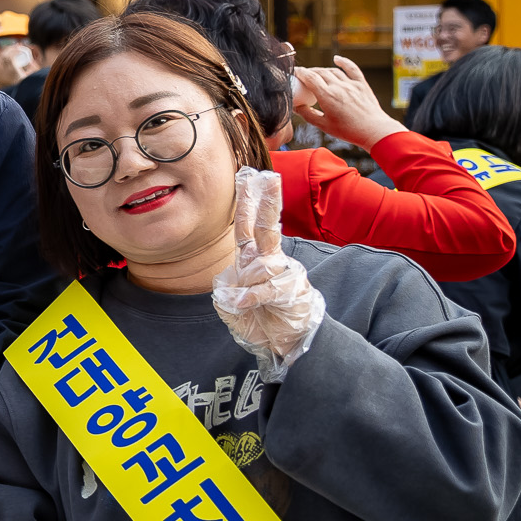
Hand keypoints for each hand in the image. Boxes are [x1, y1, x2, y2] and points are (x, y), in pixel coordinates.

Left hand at [211, 167, 324, 370]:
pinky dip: (251, 298)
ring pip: (260, 266)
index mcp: (254, 261)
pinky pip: (267, 289)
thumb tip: (230, 288)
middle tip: (270, 175)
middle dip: (268, 202)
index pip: (248, 227)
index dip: (247, 202)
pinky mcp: (293, 291)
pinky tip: (243, 305)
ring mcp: (285, 275)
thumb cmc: (261, 320)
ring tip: (243, 303)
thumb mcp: (232, 307)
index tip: (248, 176)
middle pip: (267, 228)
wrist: (287, 344)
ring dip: (247, 285)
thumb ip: (227, 293)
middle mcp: (271, 262)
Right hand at [293, 54, 403, 147]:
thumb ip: (308, 114)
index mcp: (327, 96)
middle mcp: (339, 87)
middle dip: (310, 72)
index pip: (310, 77)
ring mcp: (351, 84)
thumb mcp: (324, 126)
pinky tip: (337, 59)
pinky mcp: (362, 85)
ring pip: (333, 71)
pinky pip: (352, 68)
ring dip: (322, 70)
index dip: (300, 73)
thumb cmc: (349, 131)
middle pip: (320, 72)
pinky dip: (344, 62)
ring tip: (317, 74)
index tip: (294, 72)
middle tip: (304, 76)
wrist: (374, 131)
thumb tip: (296, 107)